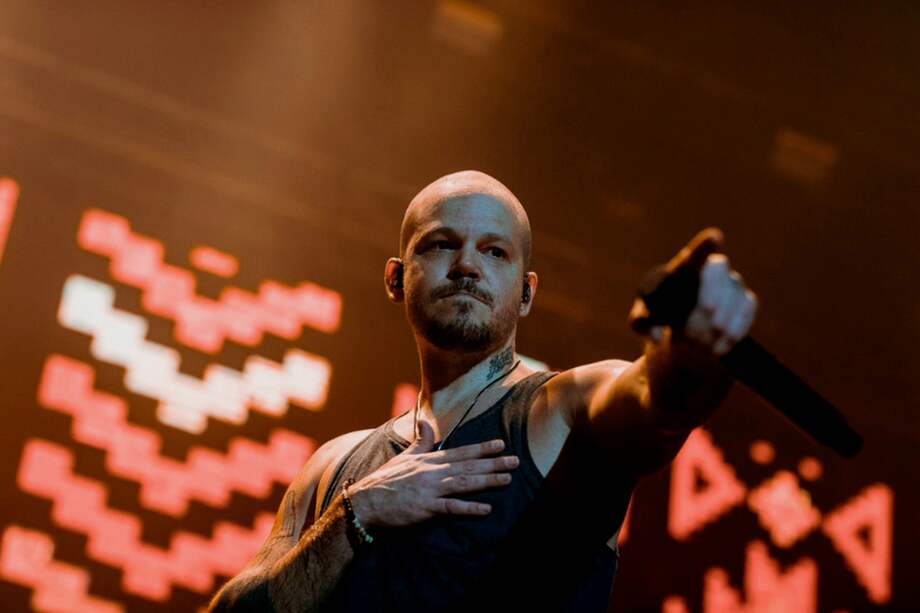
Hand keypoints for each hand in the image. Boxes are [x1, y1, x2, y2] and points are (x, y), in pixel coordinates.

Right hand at [346, 420, 518, 527]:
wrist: (365, 501)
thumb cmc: (386, 480)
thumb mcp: (405, 456)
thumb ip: (421, 440)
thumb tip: (426, 420)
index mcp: (430, 460)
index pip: (461, 452)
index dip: (482, 448)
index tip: (501, 444)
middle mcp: (433, 472)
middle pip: (468, 466)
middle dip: (493, 463)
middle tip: (516, 461)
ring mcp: (430, 489)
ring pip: (464, 482)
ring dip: (487, 481)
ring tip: (507, 479)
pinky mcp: (425, 508)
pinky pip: (451, 507)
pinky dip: (469, 508)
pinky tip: (485, 509)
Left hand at [628, 227, 758, 356]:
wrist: (682, 333)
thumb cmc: (659, 317)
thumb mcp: (642, 321)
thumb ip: (641, 323)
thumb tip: (654, 335)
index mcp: (684, 267)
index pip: (697, 253)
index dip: (706, 244)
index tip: (717, 238)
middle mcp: (712, 269)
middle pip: (719, 270)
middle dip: (715, 290)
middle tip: (708, 314)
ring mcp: (732, 284)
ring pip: (736, 292)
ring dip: (724, 318)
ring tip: (705, 345)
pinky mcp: (746, 301)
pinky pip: (747, 309)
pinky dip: (736, 328)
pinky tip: (721, 347)